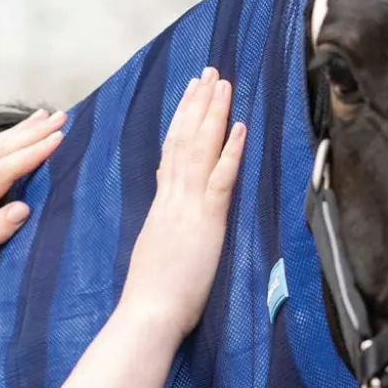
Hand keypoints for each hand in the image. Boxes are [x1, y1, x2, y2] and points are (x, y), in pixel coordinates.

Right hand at [120, 68, 245, 338]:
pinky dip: (230, 150)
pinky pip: (219, 179)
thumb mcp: (153, 252)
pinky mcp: (205, 222)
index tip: (189, 96)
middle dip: (197, 104)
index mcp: (161, 208)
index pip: (171, 155)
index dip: (181, 122)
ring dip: (212, 114)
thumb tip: (166, 217)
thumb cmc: (152, 297)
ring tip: (222, 83)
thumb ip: (162, 229)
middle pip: (184, 141)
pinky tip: (240, 125)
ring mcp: (188, 208)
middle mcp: (172, 199)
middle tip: (208, 73)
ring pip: (199, 150)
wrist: (147, 315)